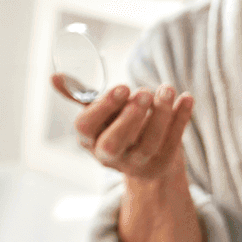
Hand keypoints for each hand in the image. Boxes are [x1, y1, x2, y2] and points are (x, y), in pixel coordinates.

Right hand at [53, 77, 192, 181]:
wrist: (142, 160)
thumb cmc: (114, 127)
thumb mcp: (96, 114)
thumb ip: (79, 95)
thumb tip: (55, 77)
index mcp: (89, 140)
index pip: (86, 127)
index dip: (103, 108)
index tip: (121, 87)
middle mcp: (109, 156)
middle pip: (114, 143)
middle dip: (129, 117)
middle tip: (143, 92)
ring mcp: (136, 163)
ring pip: (148, 143)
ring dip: (160, 114)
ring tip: (167, 88)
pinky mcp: (161, 163)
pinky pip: (174, 142)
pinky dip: (182, 119)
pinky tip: (186, 98)